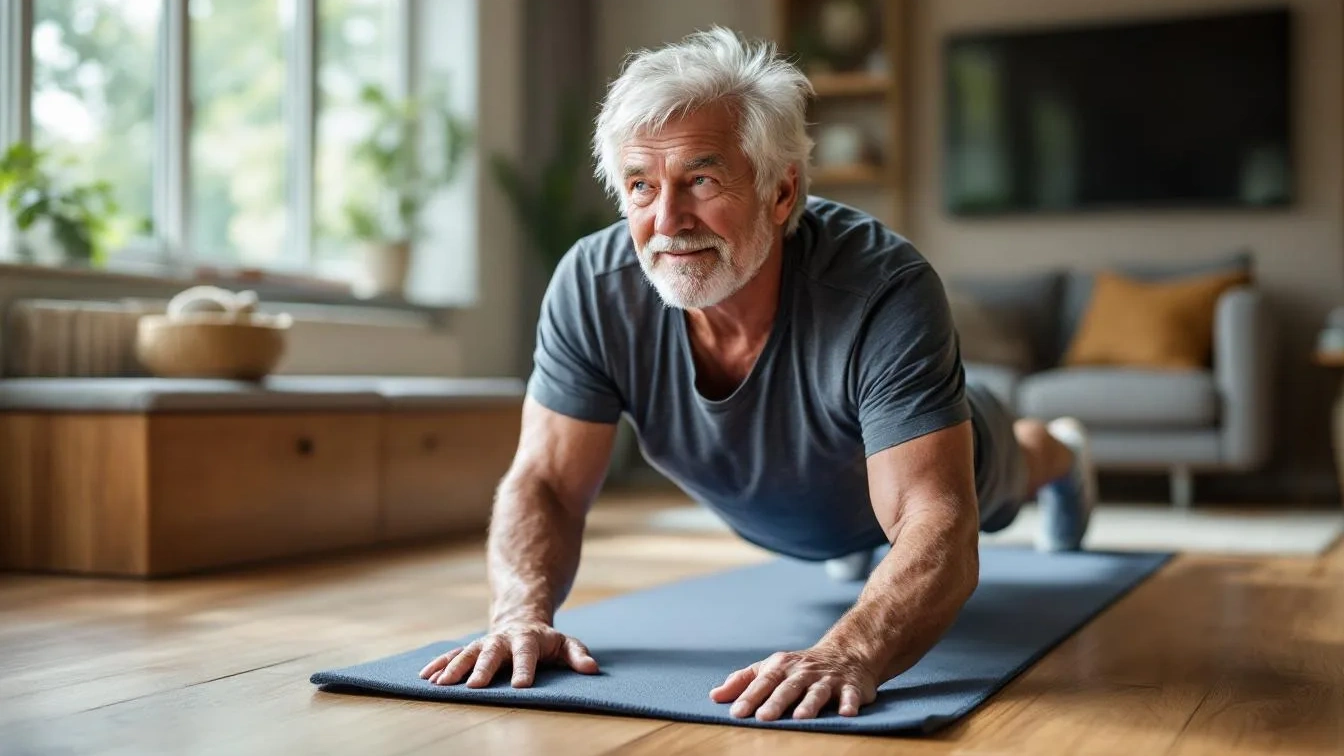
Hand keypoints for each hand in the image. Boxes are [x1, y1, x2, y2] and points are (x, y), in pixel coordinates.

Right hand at [418, 621, 598, 687]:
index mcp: (528, 639)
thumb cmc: (546, 641)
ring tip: (442, 684)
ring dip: (454, 668)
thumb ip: (577, 655)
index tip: (522, 686)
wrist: (520, 619)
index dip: (525, 668)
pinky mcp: (470, 649)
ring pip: (467, 653)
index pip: (527, 654)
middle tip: (474, 686)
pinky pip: (452, 655)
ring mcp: (484, 643)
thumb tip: (592, 669)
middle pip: (492, 652)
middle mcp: (503, 640)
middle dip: (482, 669)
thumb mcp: (566, 644)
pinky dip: (439, 665)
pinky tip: (426, 678)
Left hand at [710, 644, 877, 720]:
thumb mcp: (771, 668)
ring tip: (800, 718)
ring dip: (809, 704)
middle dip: (775, 702)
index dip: (749, 697)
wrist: (846, 652)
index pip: (763, 682)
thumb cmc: (800, 667)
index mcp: (782, 667)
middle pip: (787, 687)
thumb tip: (715, 696)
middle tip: (763, 718)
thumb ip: (743, 681)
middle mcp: (803, 672)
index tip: (736, 713)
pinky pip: (850, 695)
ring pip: (817, 692)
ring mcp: (828, 679)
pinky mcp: (851, 687)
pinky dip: (849, 703)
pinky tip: (846, 713)